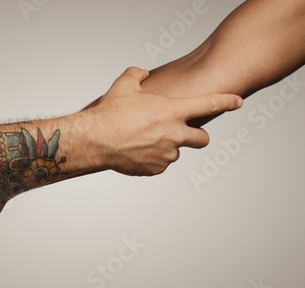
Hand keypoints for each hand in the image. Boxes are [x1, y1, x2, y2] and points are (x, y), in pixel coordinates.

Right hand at [87, 67, 242, 175]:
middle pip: (203, 140)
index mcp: (172, 111)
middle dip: (197, 137)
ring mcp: (166, 154)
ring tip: (143, 141)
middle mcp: (175, 134)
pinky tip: (136, 151)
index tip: (238, 102)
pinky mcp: (155, 169)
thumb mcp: (124, 85)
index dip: (226, 101)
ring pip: (176, 152)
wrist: (95, 140)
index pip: (209, 104)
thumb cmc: (110, 113)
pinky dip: (152, 159)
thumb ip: (137, 74)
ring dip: (167, 147)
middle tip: (181, 133)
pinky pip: (160, 164)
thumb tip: (142, 73)